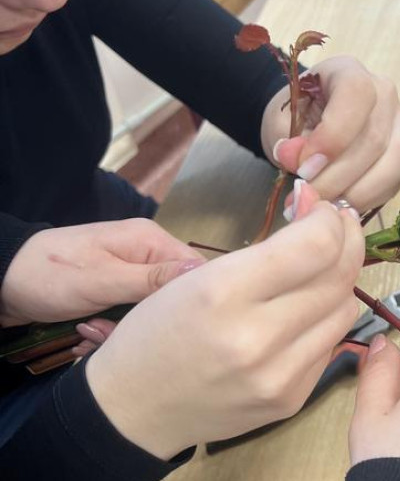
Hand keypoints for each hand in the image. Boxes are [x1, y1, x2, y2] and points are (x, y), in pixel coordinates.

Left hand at [0, 219, 204, 326]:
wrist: (0, 281)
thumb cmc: (50, 275)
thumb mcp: (103, 280)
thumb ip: (154, 279)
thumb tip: (204, 274)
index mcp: (150, 241)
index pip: (195, 271)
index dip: (189, 301)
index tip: (169, 325)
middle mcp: (146, 254)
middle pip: (172, 297)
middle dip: (145, 322)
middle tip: (109, 332)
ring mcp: (130, 274)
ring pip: (150, 313)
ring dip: (121, 331)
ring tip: (89, 332)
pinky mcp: (115, 292)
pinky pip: (129, 316)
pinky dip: (109, 330)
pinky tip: (86, 333)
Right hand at [86, 181, 364, 459]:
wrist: (135, 408)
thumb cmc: (158, 330)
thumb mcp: (196, 275)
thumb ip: (265, 247)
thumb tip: (316, 208)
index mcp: (224, 293)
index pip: (316, 245)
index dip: (331, 220)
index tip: (324, 210)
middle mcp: (258, 338)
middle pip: (340, 276)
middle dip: (346, 242)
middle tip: (337, 228)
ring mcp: (280, 376)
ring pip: (346, 309)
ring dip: (341, 281)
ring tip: (321, 269)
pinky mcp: (292, 400)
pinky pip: (332, 343)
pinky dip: (326, 319)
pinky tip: (305, 310)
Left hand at [261, 55, 399, 212]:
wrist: (308, 124)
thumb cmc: (295, 118)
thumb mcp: (280, 123)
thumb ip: (287, 140)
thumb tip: (298, 161)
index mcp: (348, 72)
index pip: (356, 95)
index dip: (332, 136)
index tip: (302, 167)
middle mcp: (384, 93)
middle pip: (374, 138)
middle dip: (336, 176)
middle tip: (306, 196)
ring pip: (394, 161)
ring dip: (356, 192)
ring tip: (323, 206)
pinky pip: (396, 180)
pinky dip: (367, 199)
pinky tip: (340, 204)